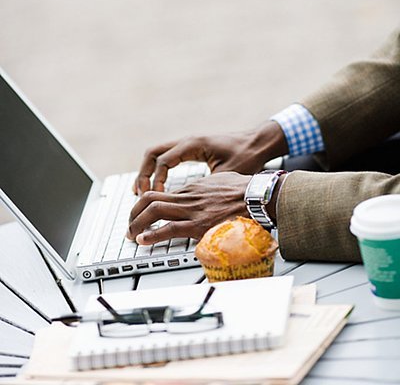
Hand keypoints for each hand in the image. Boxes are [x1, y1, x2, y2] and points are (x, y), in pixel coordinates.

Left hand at [127, 172, 250, 244]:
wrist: (258, 196)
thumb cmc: (246, 191)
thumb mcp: (222, 182)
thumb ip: (210, 189)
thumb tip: (210, 195)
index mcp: (192, 189)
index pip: (161, 194)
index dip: (146, 205)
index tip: (142, 215)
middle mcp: (188, 198)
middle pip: (149, 199)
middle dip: (133, 212)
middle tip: (129, 225)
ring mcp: (192, 211)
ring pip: (153, 210)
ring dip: (137, 223)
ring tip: (131, 235)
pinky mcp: (199, 225)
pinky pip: (169, 229)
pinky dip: (153, 235)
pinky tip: (144, 241)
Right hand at [134, 120, 287, 193]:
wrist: (258, 141)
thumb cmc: (246, 156)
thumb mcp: (227, 174)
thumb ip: (207, 188)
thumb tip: (194, 208)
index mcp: (193, 145)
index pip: (163, 161)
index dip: (155, 181)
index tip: (154, 199)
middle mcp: (187, 141)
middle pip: (152, 153)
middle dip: (143, 174)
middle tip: (139, 195)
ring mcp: (188, 143)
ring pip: (157, 153)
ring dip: (148, 171)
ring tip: (140, 192)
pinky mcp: (191, 148)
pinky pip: (166, 156)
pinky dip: (158, 170)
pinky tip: (157, 185)